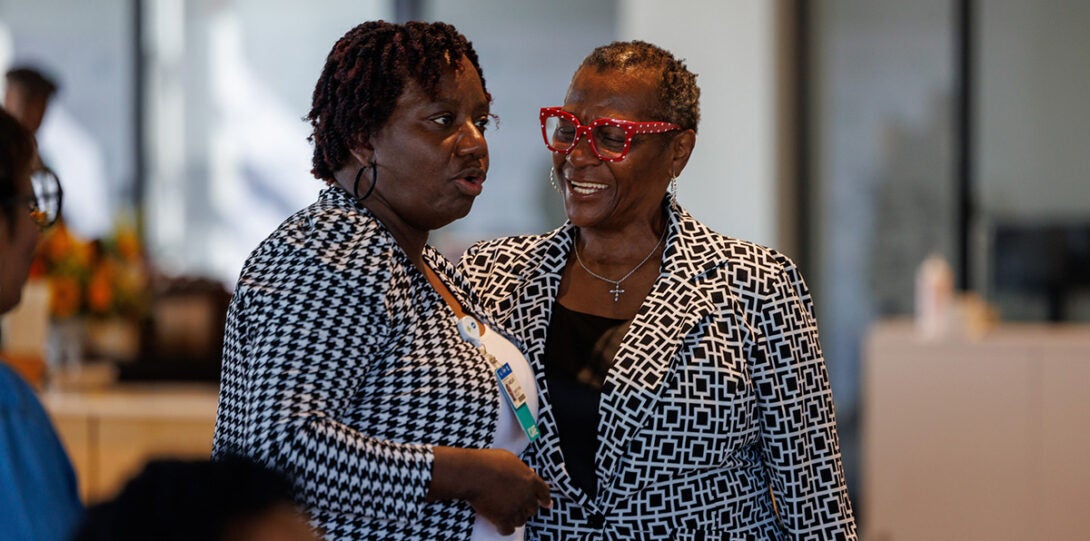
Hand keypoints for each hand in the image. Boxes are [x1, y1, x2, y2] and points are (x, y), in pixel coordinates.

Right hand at [428, 447, 551, 533]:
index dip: (545, 499)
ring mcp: (515, 508)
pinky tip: (499, 525)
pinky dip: (504, 528)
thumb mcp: (510, 459)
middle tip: (516, 505)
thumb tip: (530, 471)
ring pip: (521, 521)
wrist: (473, 472)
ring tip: (505, 513)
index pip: (544, 492)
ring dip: (515, 518)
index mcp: (530, 480)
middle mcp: (526, 496)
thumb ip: (522, 468)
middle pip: (533, 509)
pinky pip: (508, 530)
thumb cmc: (488, 462)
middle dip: (526, 508)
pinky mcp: (502, 519)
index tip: (546, 504)